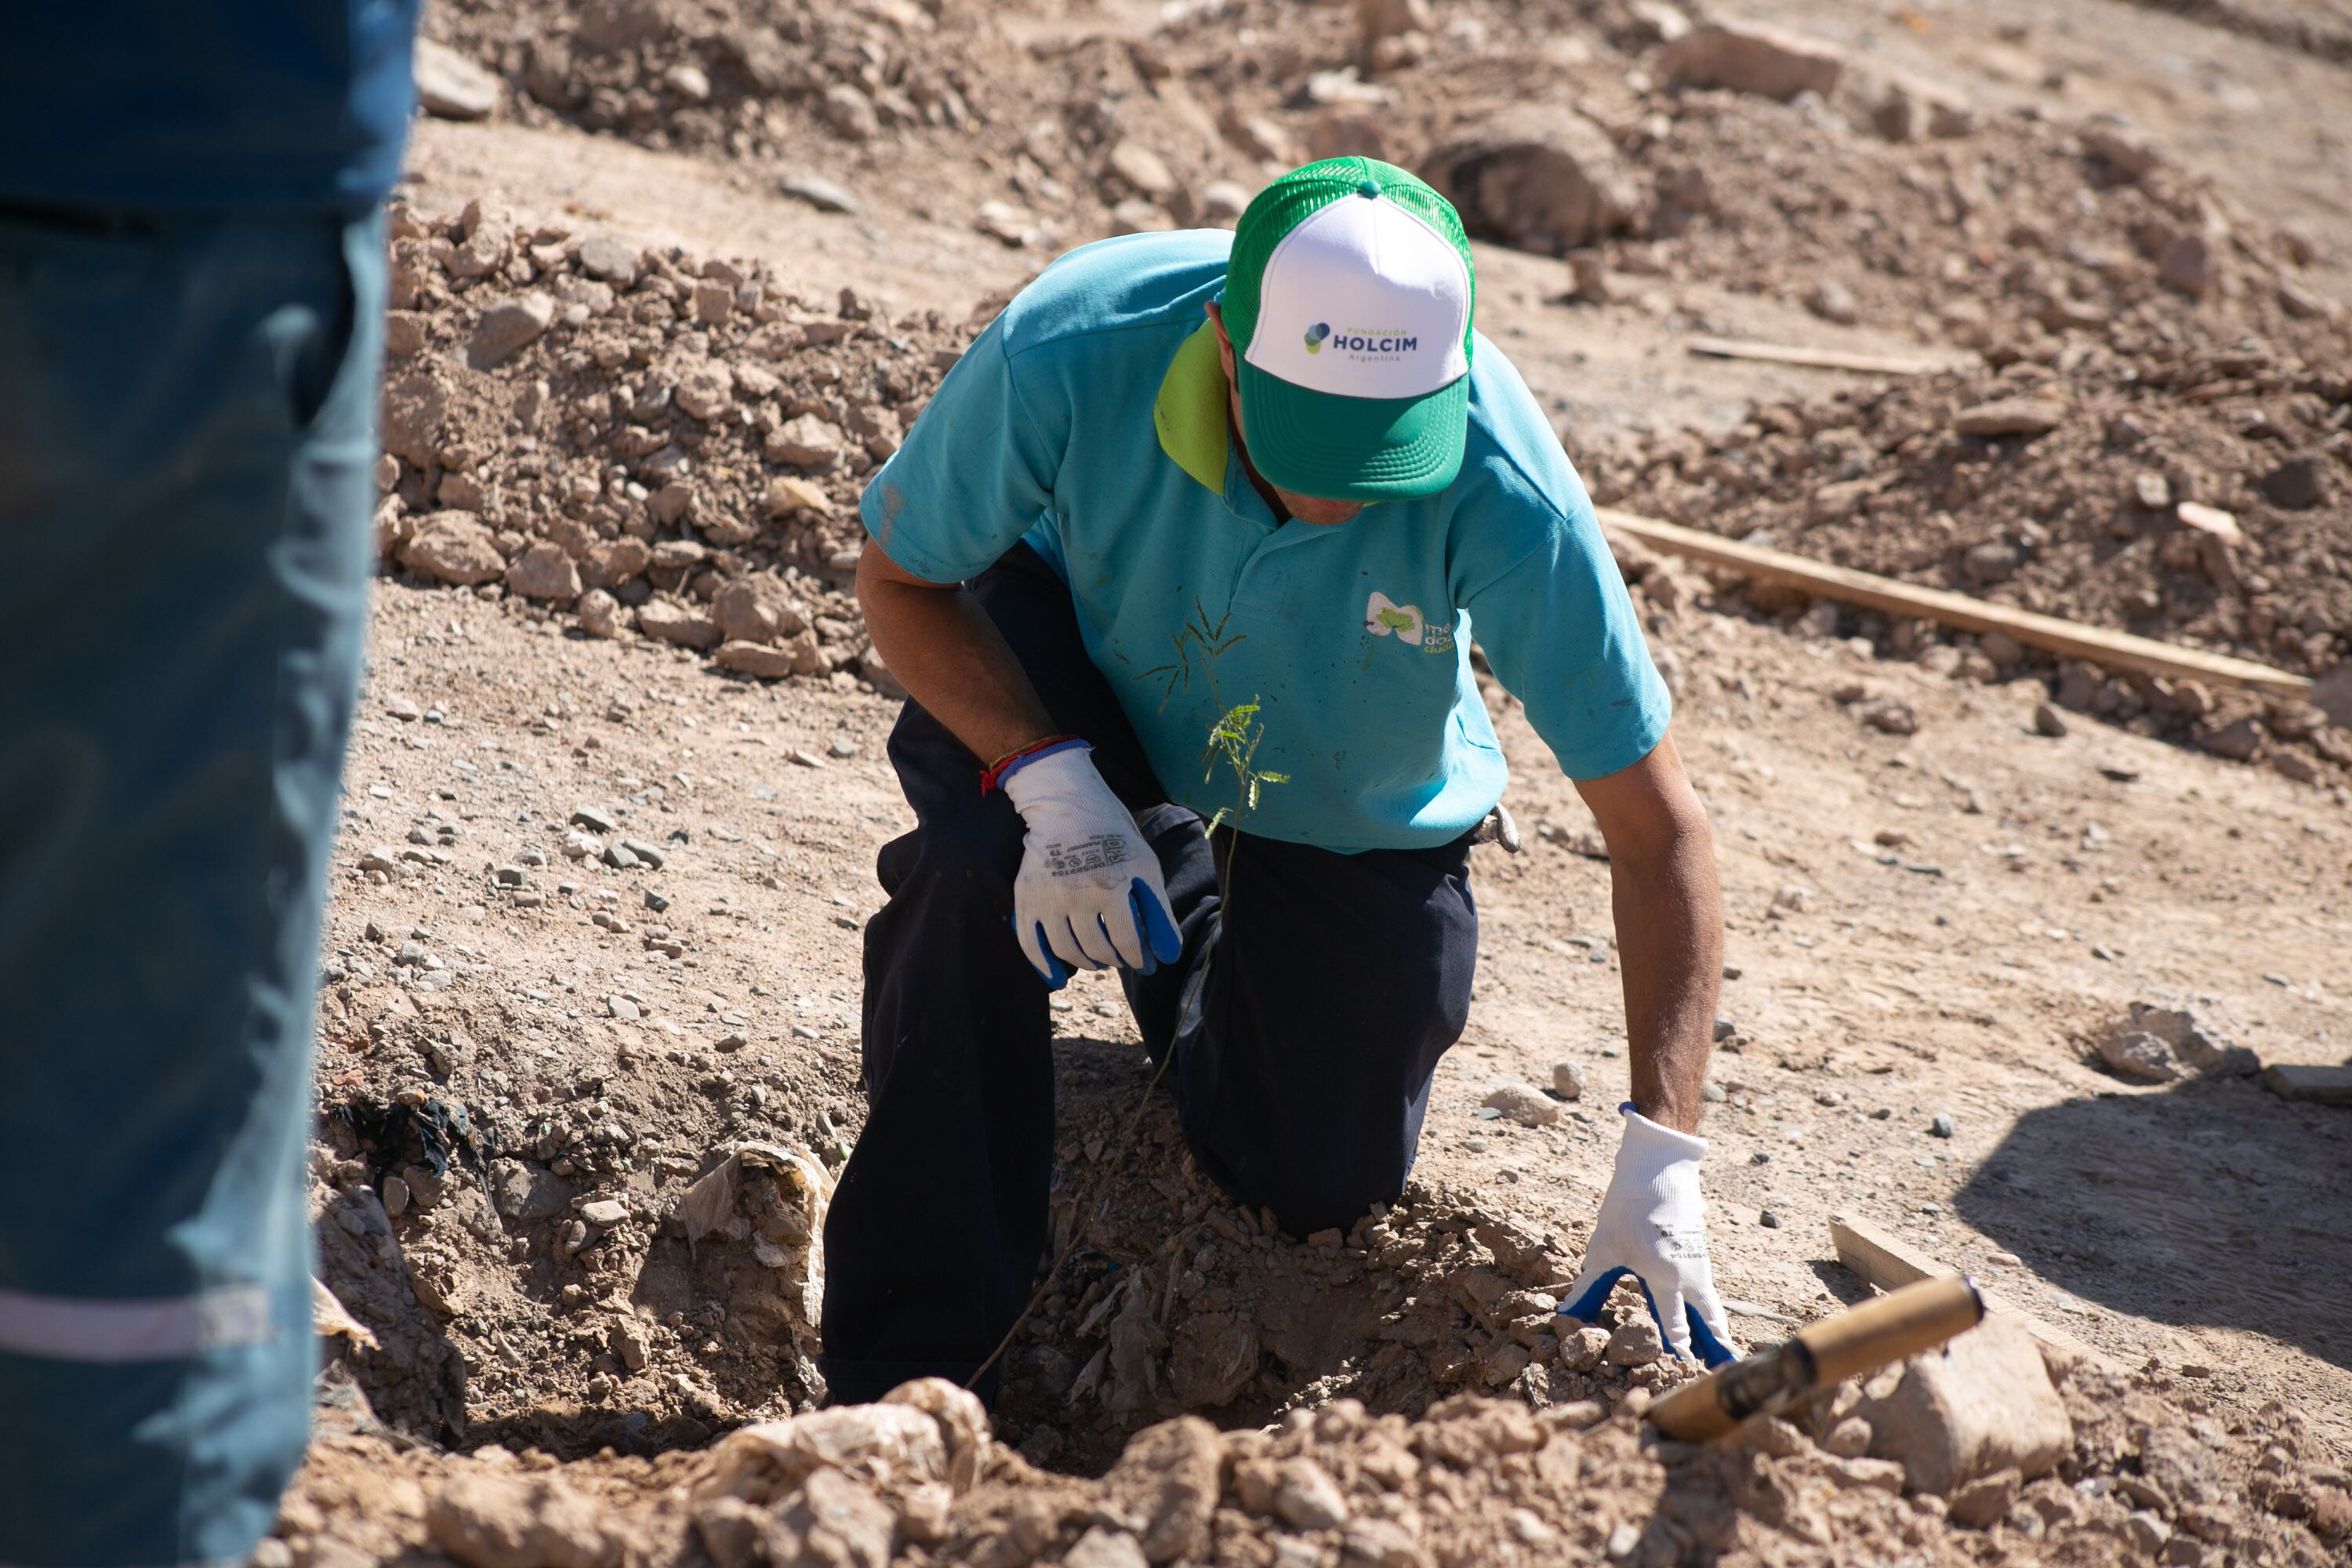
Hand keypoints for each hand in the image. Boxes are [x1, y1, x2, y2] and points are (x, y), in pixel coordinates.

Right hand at [999, 742, 1182, 988]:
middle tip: (1120, 958)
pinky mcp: (1026, 898)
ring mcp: (1047, 898)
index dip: (1138, 958)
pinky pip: (1030, 944)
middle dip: (1114, 960)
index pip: (1127, 941)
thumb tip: (1167, 955)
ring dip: (1086, 963)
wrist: (1065, 805)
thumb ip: (1157, 910)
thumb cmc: (1113, 835)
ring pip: (1067, 950)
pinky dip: (1044, 966)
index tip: (1143, 962)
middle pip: (1097, 949)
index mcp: (1112, 884)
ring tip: (1097, 959)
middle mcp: (1076, 894)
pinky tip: (1058, 978)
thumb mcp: (1145, 865)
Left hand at [1558, 1104, 1738, 1366]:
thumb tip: (1565, 1315)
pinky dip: (1712, 1311)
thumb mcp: (1603, 1250)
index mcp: (1665, 1279)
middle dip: (1715, 1350)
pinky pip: (1709, 1290)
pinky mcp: (1699, 1253)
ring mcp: (1699, 1265)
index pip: (1675, 1327)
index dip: (1679, 1354)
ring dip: (1717, 1332)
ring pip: (1712, 1307)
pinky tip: (1711, 1319)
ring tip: (1728, 1356)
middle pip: (1707, 1322)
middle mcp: (1689, 1277)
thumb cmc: (1628, 1207)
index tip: (1685, 1378)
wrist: (1659, 1167)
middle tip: (1726, 1374)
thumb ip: (1588, 1288)